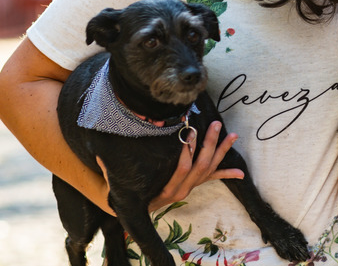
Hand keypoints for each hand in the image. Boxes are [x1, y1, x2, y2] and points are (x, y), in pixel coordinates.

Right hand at [96, 121, 245, 214]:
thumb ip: (110, 170)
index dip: (186, 154)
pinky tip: (240, 174)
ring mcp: (191, 186)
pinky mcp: (196, 183)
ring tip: (232, 134)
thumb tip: (96, 153)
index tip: (188, 135)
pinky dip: (226, 174)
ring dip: (221, 151)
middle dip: (208, 145)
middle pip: (199, 167)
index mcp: (167, 189)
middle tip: (213, 125)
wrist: (141, 211)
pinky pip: (213, 179)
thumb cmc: (132, 194)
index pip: (180, 171)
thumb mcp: (121, 185)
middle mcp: (182, 189)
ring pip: (209, 169)